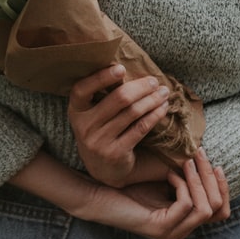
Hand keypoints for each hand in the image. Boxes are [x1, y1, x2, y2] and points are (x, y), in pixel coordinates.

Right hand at [68, 64, 171, 186]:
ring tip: (163, 92)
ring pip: (132, 113)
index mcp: (76, 110)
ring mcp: (99, 142)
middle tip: (154, 81)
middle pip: (118, 99)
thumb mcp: (91, 114)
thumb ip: (101, 95)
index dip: (100, 78)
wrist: (101, 170)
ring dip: (152, 99)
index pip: (82, 89)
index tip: (121, 68)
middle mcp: (84, 126)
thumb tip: (124, 69)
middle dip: (140, 87)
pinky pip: (140, 128)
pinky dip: (154, 115)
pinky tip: (163, 108)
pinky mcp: (116, 153)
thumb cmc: (100, 130)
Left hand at [75, 149, 229, 238]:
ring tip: (187, 161)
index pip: (221, 211)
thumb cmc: (129, 183)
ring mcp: (172, 232)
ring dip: (199, 180)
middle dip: (212, 179)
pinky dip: (182, 186)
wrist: (100, 194)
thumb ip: (184, 175)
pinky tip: (169, 174)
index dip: (223, 187)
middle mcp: (182, 230)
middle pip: (218, 210)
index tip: (216, 163)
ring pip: (205, 209)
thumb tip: (205, 157)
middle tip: (200, 154)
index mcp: (184, 220)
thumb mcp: (164, 178)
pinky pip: (185, 206)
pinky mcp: (160, 228)